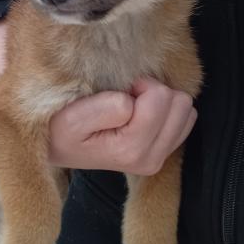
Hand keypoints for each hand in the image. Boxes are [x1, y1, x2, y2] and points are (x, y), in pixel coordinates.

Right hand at [48, 78, 196, 175]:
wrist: (57, 149)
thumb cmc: (62, 130)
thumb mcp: (72, 118)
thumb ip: (104, 108)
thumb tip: (132, 101)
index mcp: (130, 149)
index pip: (159, 98)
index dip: (137, 83)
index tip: (116, 91)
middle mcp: (151, 159)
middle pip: (179, 103)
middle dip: (153, 91)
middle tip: (126, 96)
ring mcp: (160, 158)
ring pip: (186, 110)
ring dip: (160, 100)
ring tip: (134, 104)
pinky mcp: (164, 152)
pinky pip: (185, 118)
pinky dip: (166, 109)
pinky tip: (143, 111)